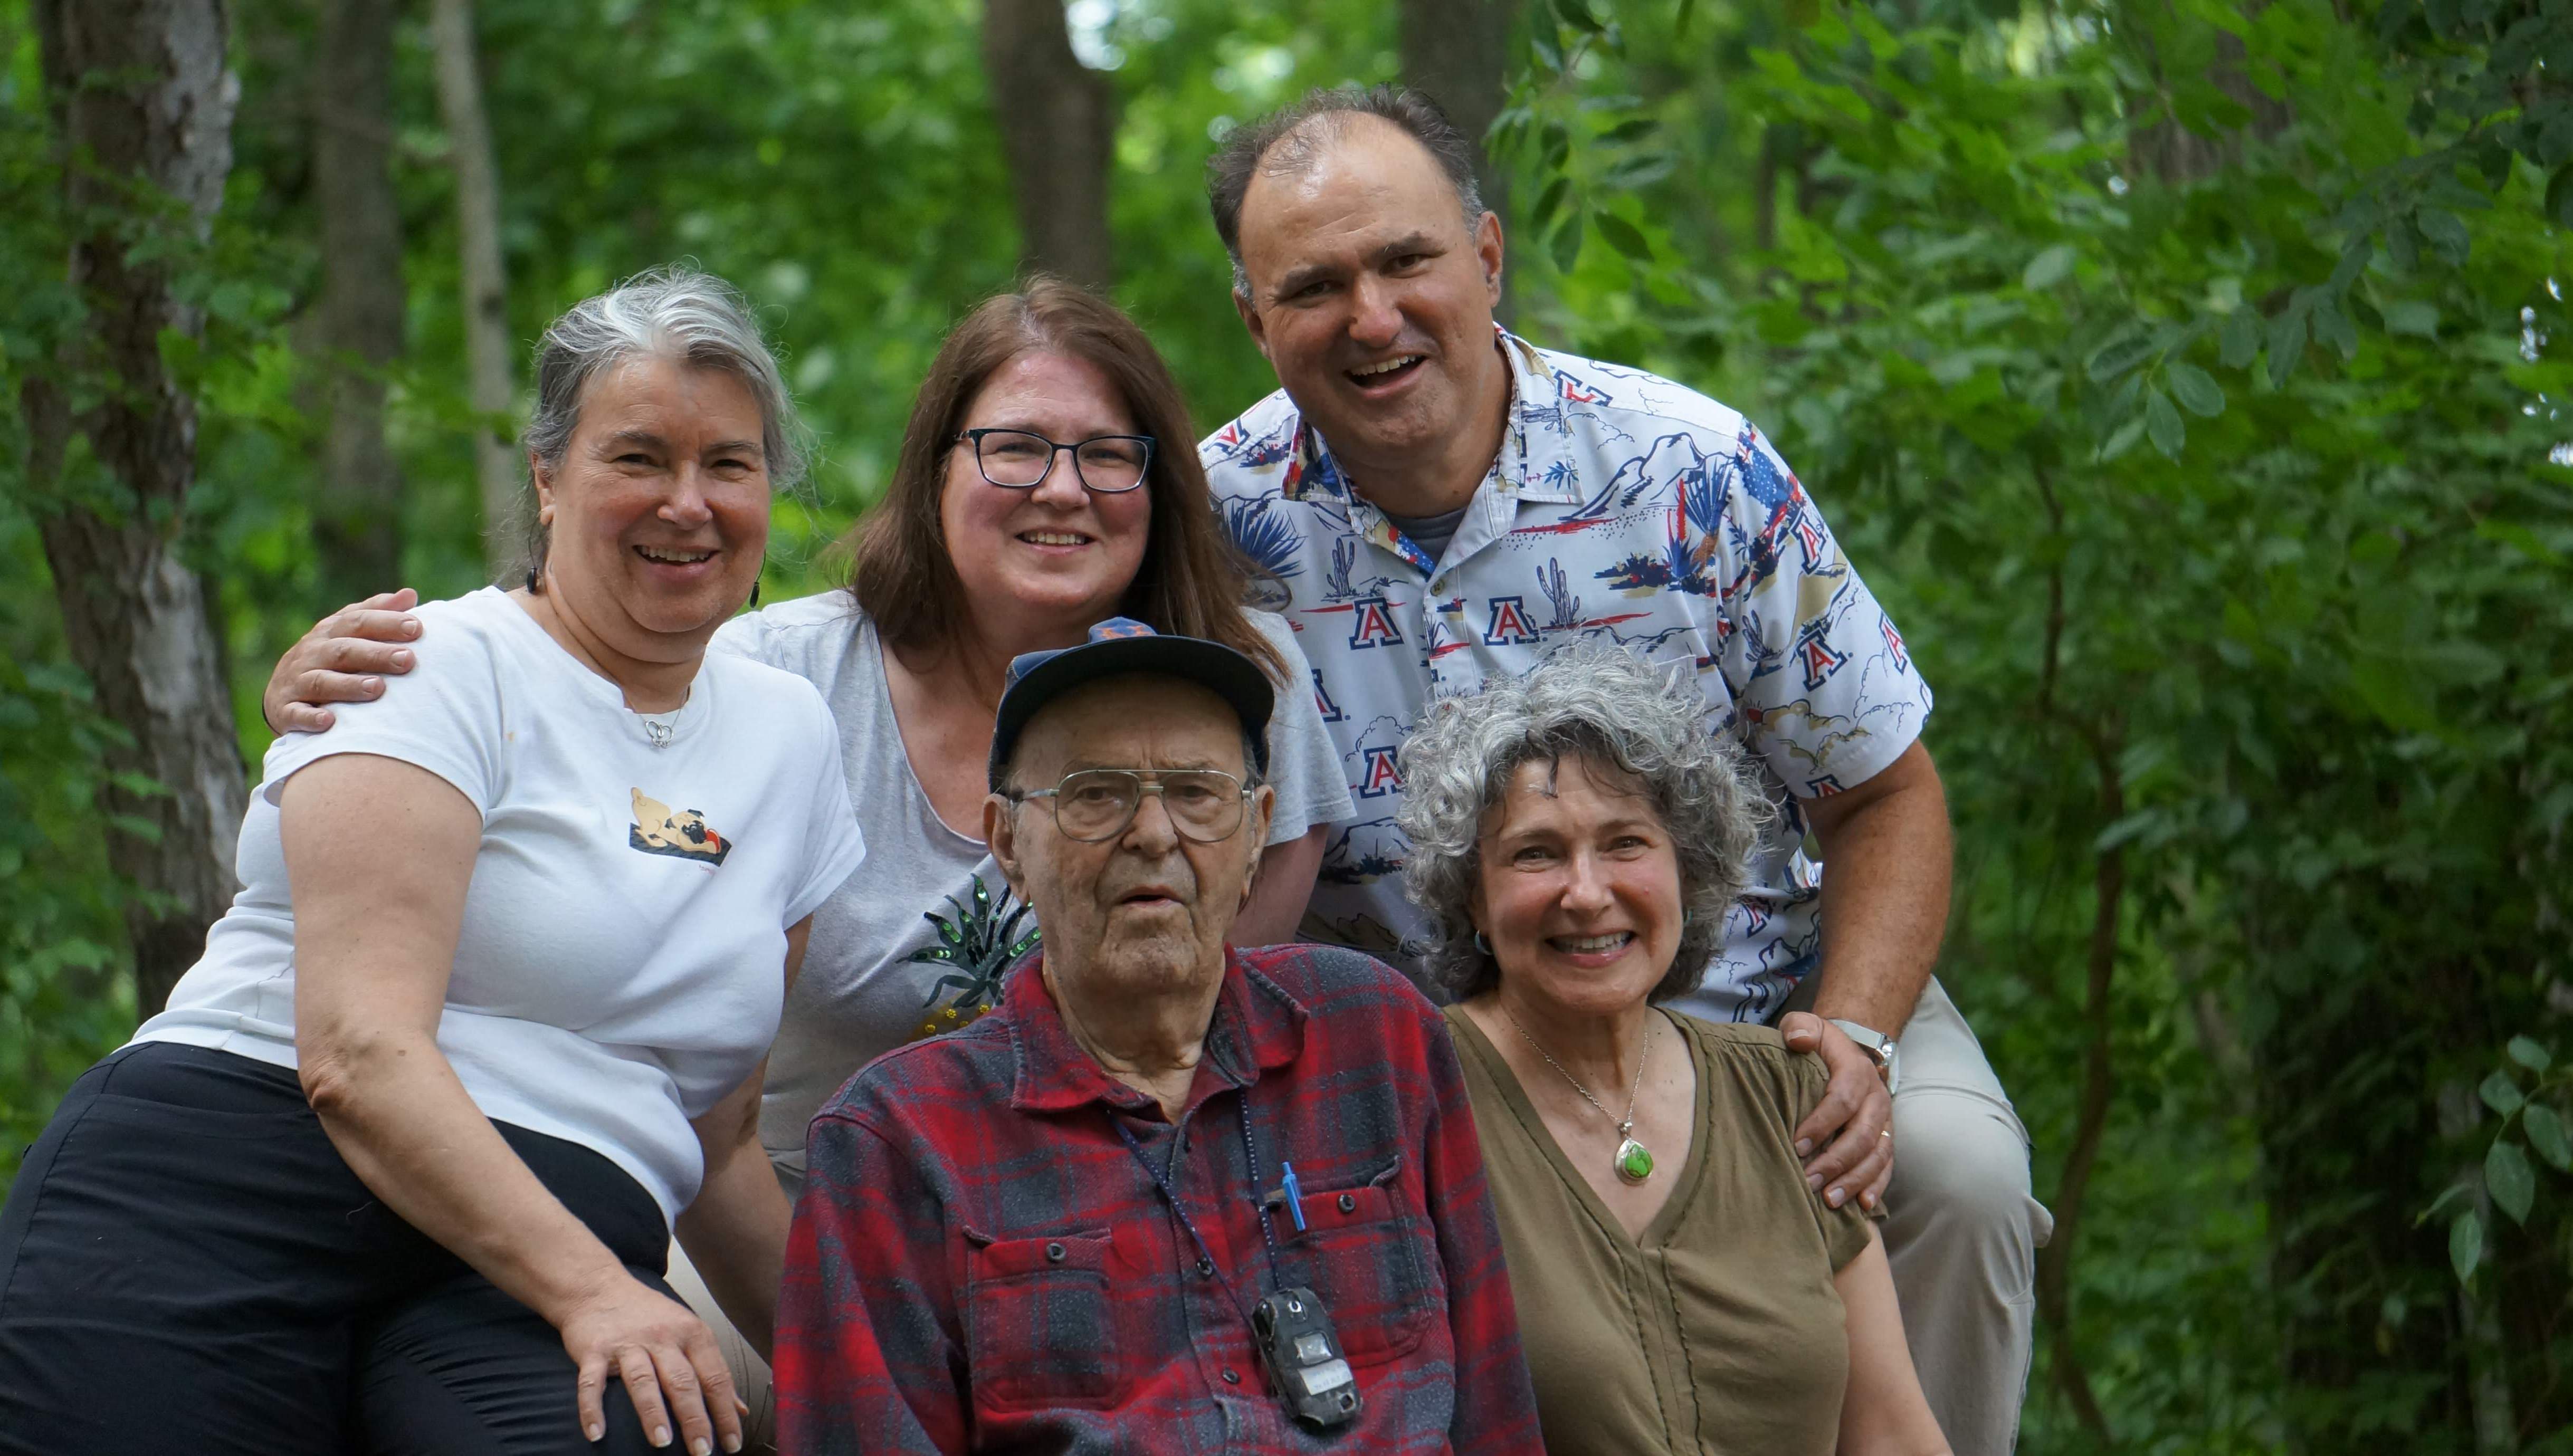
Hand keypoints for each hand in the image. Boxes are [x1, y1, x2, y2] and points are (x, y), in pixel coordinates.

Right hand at [262, 588, 421, 733]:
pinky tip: (330, 722)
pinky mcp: (286, 711)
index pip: (359, 622)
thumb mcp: (347, 633)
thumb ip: (376, 613)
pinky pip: (297, 714)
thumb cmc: (328, 660)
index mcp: (330, 632)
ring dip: (349, 685)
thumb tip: (410, 594)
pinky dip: (311, 718)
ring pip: (322, 681)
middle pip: (344, 650)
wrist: (280, 695)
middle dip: (376, 654)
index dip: (386, 623)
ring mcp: (297, 681)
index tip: (417, 627)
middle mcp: (312, 653)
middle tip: (408, 660)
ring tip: (378, 688)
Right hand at [558, 1272, 745, 1453]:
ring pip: (643, 1381)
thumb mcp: (688, 1335)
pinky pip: (592, 1383)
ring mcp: (628, 1343)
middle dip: (695, 1419)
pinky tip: (597, 1434)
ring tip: (662, 1442)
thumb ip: (713, 1372)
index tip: (732, 1443)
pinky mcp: (595, 1350)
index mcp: (692, 1334)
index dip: (725, 1412)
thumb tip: (740, 1409)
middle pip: (684, 1382)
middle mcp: (663, 1337)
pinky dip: (592, 1409)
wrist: (598, 1287)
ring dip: (653, 1413)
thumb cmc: (648, 1316)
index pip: (715, 1377)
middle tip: (702, 1451)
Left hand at [1779, 1012, 1894, 1212]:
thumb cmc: (1818, 1044)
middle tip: (1808, 1181)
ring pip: (1877, 1155)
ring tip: (1829, 1200)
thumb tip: (1797, 1040)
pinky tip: (1861, 1206)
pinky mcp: (1885, 1139)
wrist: (1849, 1052)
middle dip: (1836, 1161)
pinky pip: (1887, 1166)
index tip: (1795, 1144)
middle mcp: (1876, 1098)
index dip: (1821, 1124)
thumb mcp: (1807, 1025)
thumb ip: (1800, 1027)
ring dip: (1854, 1180)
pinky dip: (1876, 1187)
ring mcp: (1884, 1121)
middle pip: (1862, 1135)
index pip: (1843, 1099)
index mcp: (1856, 1070)